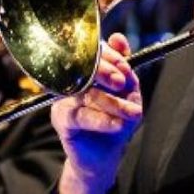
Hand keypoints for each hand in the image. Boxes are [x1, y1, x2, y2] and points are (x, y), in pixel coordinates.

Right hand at [50, 33, 141, 193]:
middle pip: (83, 66)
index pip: (91, 51)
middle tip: (123, 83)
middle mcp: (71, 80)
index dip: (110, 55)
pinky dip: (101, 120)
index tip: (126, 66)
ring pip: (85, 92)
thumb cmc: (116, 119)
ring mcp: (63, 98)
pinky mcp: (60, 119)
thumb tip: (118, 38)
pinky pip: (80, 115)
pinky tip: (118, 125)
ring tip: (133, 112)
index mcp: (86, 69)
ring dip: (112, 102)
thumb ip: (125, 68)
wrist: (105, 155)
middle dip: (107, 72)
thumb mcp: (128, 92)